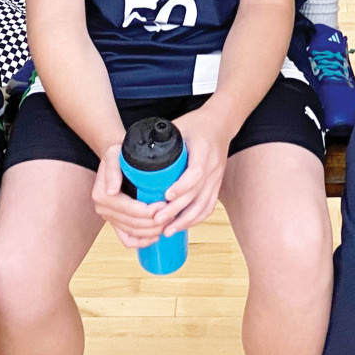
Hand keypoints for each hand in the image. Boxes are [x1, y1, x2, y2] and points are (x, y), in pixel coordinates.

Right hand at [91, 145, 170, 248]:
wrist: (116, 160)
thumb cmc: (118, 155)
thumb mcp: (114, 156)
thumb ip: (112, 170)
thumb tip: (111, 191)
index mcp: (102, 195)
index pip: (129, 210)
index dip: (148, 212)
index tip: (164, 206)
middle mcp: (103, 209)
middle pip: (132, 224)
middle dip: (154, 223)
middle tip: (172, 215)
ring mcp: (110, 218)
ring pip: (132, 233)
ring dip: (151, 232)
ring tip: (168, 223)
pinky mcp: (116, 223)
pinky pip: (127, 239)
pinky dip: (141, 242)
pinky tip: (155, 237)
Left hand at [157, 111, 228, 236]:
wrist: (220, 124)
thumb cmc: (196, 124)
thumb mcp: (178, 126)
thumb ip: (160, 139)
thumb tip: (134, 151)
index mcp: (204, 150)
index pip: (196, 172)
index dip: (182, 186)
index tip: (166, 195)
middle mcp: (213, 166)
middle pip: (197, 193)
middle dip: (177, 210)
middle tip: (157, 219)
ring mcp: (216, 177)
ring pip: (204, 205)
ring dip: (186, 220)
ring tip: (167, 230)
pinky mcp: (216, 184)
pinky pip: (208, 206)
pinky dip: (196, 218)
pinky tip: (182, 226)